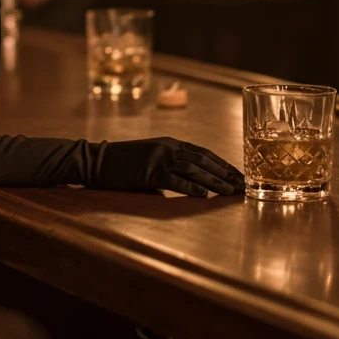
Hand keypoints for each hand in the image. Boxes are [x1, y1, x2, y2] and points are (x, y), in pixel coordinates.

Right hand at [90, 136, 245, 196]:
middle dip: (225, 173)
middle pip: (204, 160)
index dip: (223, 164)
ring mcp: (159, 159)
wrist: (97, 160)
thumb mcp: (151, 158)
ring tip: (230, 191)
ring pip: (194, 170)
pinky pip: (175, 180)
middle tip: (241, 184)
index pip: (203, 153)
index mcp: (170, 143)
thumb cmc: (123, 163)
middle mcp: (168, 147)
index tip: (238, 174)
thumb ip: (171, 168)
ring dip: (215, 181)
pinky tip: (204, 195)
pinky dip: (191, 187)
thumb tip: (189, 185)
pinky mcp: (149, 172)